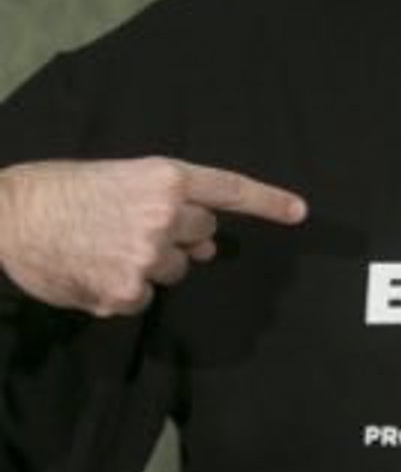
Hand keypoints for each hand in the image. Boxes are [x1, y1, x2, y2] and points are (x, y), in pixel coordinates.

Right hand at [0, 157, 306, 316]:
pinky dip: (127, 288)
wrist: (11, 216)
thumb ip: (174, 201)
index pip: (231, 189)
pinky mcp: (125, 292)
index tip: (300, 212)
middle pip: (204, 234)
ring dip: (154, 262)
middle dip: (181, 233)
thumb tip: (208, 242)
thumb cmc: (68, 189)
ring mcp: (147, 257)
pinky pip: (146, 295)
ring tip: (109, 245)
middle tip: (136, 224)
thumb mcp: (127, 176)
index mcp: (168, 178)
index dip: (269, 201)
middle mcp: (166, 215)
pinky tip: (96, 268)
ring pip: (177, 267)